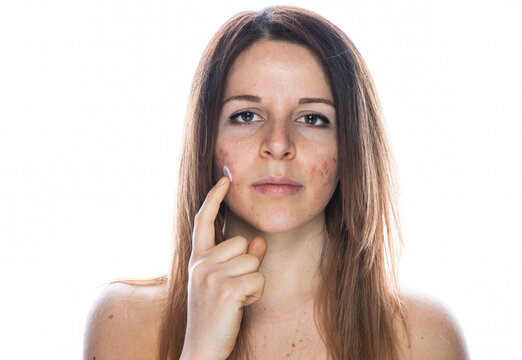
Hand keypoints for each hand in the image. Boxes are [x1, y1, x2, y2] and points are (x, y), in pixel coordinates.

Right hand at [181, 176, 266, 359]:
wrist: (201, 348)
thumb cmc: (214, 314)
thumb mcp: (221, 283)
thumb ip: (240, 259)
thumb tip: (258, 241)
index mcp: (197, 259)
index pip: (204, 221)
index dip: (214, 198)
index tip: (225, 180)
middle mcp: (200, 263)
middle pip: (241, 243)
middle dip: (246, 265)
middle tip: (232, 290)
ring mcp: (210, 275)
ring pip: (252, 261)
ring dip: (252, 282)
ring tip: (235, 300)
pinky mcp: (225, 289)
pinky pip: (257, 280)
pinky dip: (255, 295)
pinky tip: (239, 307)